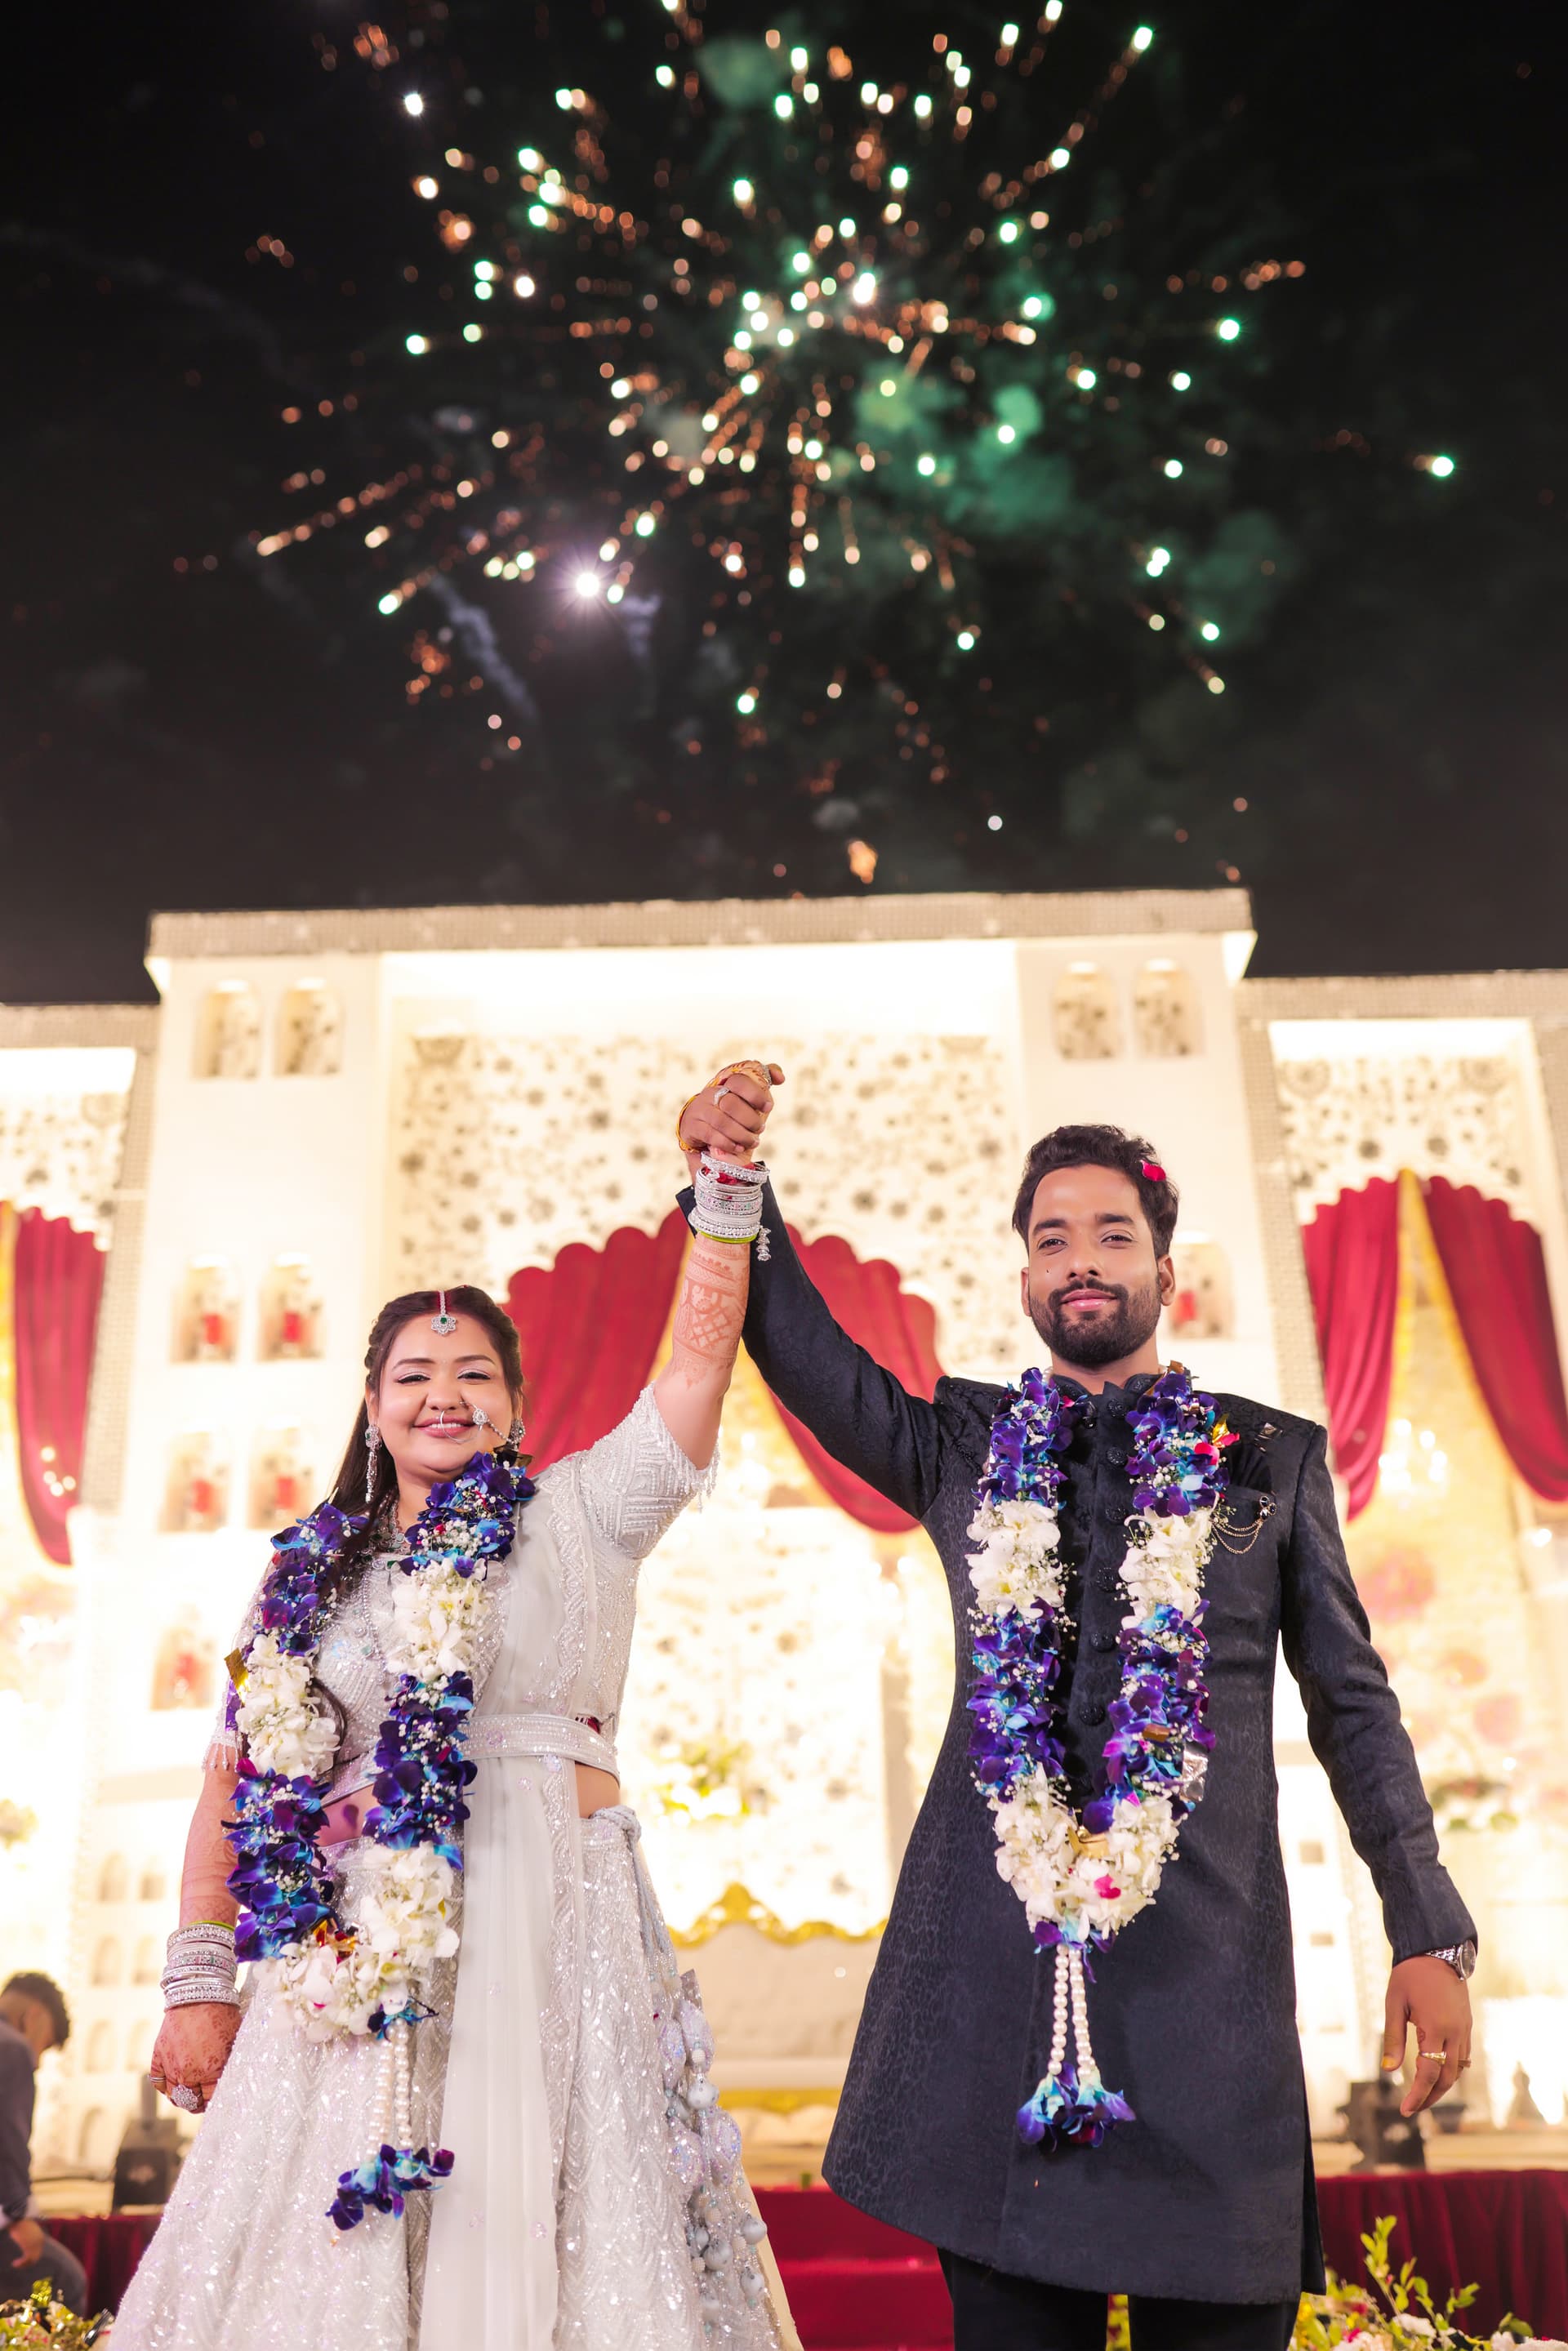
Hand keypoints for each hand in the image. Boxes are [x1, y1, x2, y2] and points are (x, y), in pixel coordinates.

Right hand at [6, 2218, 43, 2267]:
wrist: (19, 2218)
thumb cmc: (20, 2222)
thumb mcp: (26, 2230)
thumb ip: (27, 2236)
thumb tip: (24, 2241)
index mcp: (39, 2237)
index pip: (38, 2250)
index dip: (31, 2256)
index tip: (24, 2259)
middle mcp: (39, 2241)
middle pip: (36, 2256)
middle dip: (28, 2262)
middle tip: (19, 2264)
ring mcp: (35, 2244)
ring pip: (32, 2259)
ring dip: (24, 2264)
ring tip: (15, 2264)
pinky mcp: (29, 2247)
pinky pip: (26, 2259)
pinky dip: (21, 2263)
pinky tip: (14, 2264)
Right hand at [149, 2002, 241, 2114]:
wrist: (198, 1992)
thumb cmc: (222, 2014)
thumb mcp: (234, 2039)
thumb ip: (230, 2063)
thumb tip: (234, 2079)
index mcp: (211, 2070)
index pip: (211, 2098)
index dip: (215, 2100)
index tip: (217, 2098)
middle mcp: (188, 2072)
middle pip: (190, 2101)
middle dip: (198, 2103)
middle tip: (202, 2100)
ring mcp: (171, 2065)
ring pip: (174, 2095)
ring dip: (181, 2098)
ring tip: (189, 2094)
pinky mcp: (158, 2056)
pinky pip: (158, 2081)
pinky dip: (164, 2086)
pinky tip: (172, 2084)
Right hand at [679, 1062, 783, 1171]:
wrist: (700, 1131)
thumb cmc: (730, 1113)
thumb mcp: (746, 1099)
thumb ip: (762, 1084)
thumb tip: (781, 1077)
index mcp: (725, 1083)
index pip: (739, 1080)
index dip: (755, 1093)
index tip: (768, 1107)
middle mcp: (710, 1093)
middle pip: (731, 1103)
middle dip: (750, 1119)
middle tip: (760, 1129)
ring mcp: (699, 1109)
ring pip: (722, 1122)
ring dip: (741, 1135)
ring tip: (753, 1141)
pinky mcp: (692, 1126)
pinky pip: (711, 1135)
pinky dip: (728, 1143)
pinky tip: (738, 1147)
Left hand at [1382, 1955, 1471, 2115]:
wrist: (1438, 1951)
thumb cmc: (1410, 1975)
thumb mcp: (1394, 2003)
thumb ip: (1393, 2037)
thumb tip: (1387, 2070)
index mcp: (1436, 2028)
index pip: (1429, 2073)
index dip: (1418, 2095)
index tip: (1406, 2110)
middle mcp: (1455, 2033)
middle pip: (1447, 2078)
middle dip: (1430, 2096)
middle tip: (1412, 2107)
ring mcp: (1464, 2030)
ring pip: (1458, 2070)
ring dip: (1442, 2086)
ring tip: (1422, 2095)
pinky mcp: (1467, 2025)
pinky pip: (1463, 2057)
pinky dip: (1451, 2071)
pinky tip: (1438, 2075)